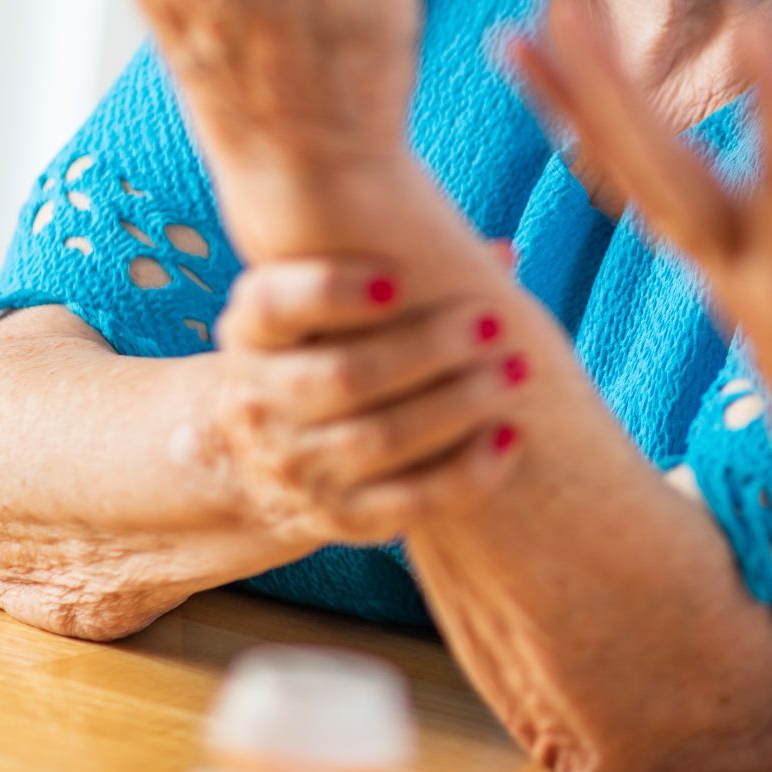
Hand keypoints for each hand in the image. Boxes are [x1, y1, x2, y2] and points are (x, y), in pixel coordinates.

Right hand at [206, 255, 531, 544]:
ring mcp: (297, 468)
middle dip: (427, 348)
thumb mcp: (326, 313)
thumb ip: (397, 274)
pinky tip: (510, 438)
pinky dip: (464, 473)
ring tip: (517, 372)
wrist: (263, 464)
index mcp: (254, 336)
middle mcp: (260, 403)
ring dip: (458, 405)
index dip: (330, 291)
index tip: (397, 280)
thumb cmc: (325, 354)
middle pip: (344, 376)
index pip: (273, 307)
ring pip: (381, 439)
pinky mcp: (339, 517)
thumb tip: (501, 254)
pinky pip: (408, 502)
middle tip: (494, 323)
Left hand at [506, 0, 771, 627]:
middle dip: (612, 95)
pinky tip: (562, 94)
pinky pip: (643, 202)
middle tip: (558, 4)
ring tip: (517, 28)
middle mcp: (750, 286)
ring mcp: (726, 285)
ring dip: (578, 108)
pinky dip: (596, 147)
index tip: (753, 16)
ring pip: (634, 184)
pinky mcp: (724, 283)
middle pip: (664, 180)